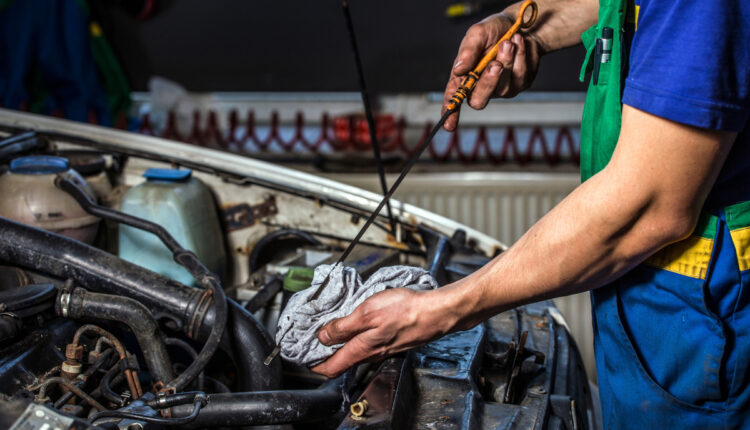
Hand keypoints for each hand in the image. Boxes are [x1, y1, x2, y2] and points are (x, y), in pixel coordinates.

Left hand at [310, 287, 458, 377]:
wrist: (436, 312)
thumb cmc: (406, 311)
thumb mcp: (366, 313)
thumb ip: (343, 326)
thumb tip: (323, 336)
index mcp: (362, 349)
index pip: (330, 367)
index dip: (313, 364)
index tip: (303, 355)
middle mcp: (372, 353)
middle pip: (341, 360)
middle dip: (325, 352)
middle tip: (313, 338)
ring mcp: (384, 348)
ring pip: (355, 351)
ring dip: (341, 343)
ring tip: (332, 327)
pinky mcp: (393, 340)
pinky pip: (369, 343)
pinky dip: (357, 336)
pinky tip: (358, 322)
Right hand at [442, 13, 542, 130]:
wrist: (519, 26)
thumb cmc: (493, 31)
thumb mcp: (477, 33)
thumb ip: (468, 50)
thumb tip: (460, 69)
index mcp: (463, 77)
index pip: (453, 98)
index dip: (450, 112)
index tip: (449, 125)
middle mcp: (480, 87)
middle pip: (479, 100)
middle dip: (488, 83)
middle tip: (495, 64)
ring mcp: (501, 89)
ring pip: (503, 86)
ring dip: (507, 60)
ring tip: (509, 41)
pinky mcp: (519, 84)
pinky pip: (520, 75)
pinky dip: (520, 56)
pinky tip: (519, 43)